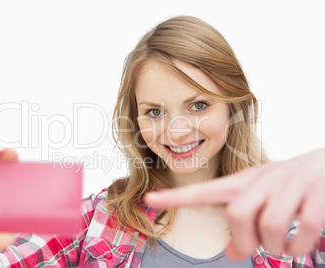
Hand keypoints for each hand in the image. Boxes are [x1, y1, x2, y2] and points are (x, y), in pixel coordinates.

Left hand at [145, 148, 324, 258]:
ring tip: (283, 245)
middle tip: (257, 246)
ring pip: (269, 226)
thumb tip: (229, 254)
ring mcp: (290, 185)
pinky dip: (300, 247)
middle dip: (246, 241)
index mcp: (244, 182)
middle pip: (237, 215)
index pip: (204, 190)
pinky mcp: (317, 195)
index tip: (148, 199)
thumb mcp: (262, 202)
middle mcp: (263, 180)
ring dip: (275, 246)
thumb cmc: (289, 187)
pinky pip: (303, 231)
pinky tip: (300, 244)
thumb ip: (245, 225)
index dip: (177, 197)